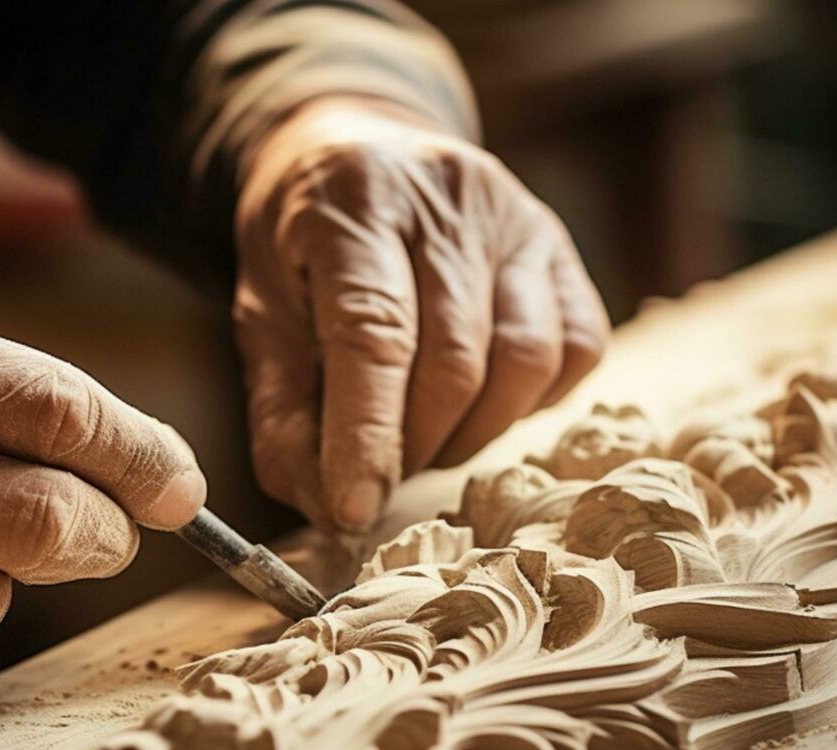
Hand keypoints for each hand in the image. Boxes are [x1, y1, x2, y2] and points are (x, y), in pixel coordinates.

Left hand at [234, 98, 609, 530]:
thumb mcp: (260, 314)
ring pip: (525, 360)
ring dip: (473, 433)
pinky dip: (529, 401)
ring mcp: (517, 217)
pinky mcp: (559, 244)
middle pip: (454, 360)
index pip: (374, 334)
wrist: (353, 152)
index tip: (353, 510)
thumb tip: (327, 507)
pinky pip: (575, 348)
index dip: (367, 435)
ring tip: (425, 439)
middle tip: (378, 474)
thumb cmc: (301, 247)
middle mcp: (448, 198)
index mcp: (355, 205)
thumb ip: (283, 411)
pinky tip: (480, 401)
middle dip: (415, 446)